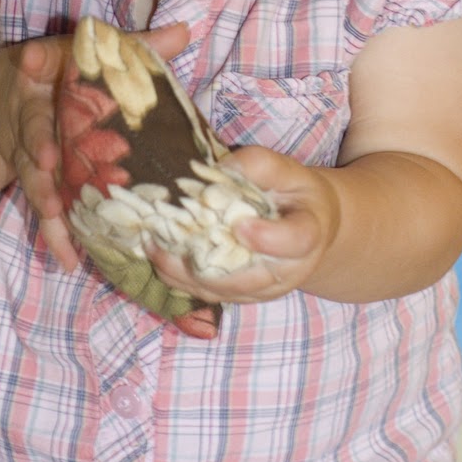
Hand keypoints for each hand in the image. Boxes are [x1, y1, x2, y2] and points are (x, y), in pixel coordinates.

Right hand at [0, 23, 190, 271]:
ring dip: (44, 194)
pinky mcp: (37, 185)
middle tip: (49, 156)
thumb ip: (136, 47)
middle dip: (38, 142)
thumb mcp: (93, 59)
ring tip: (55, 212)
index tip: (29, 57)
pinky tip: (69, 260)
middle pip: (33, 127)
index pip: (39, 61)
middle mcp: (32, 113)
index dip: (34, 60)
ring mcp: (29, 153)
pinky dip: (55, 236)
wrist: (6, 106)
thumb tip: (183, 30)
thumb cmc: (64, 78)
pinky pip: (44, 212)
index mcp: (46, 75)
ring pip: (34, 175)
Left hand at [147, 144, 340, 304]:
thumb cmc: (297, 194)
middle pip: (248, 278)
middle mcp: (288, 271)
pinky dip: (181, 279)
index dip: (268, 238)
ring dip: (184, 273)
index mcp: (307, 234)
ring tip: (153, 244)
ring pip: (222, 291)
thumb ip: (260, 166)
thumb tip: (222, 168)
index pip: (294, 240)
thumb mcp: (289, 171)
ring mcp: (263, 289)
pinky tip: (158, 255)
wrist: (307, 228)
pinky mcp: (241, 296)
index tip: (240, 225)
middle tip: (170, 238)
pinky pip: (209, 295)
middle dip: (206, 263)